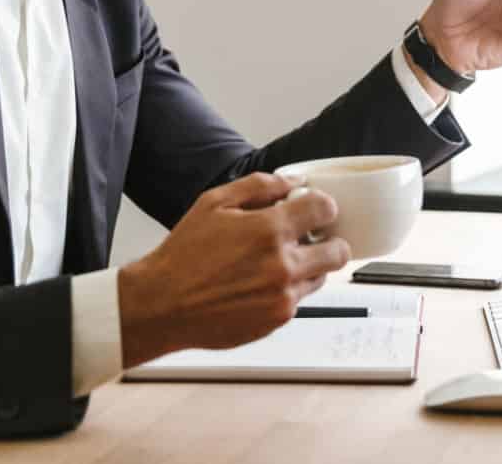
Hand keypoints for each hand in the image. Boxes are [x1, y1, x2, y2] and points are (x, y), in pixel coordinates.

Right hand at [117, 172, 351, 367]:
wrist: (162, 304)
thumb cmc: (184, 255)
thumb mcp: (215, 202)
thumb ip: (260, 185)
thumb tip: (294, 181)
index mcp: (269, 230)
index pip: (326, 208)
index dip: (323, 205)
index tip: (315, 209)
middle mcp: (282, 265)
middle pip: (339, 250)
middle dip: (330, 240)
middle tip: (312, 238)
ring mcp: (283, 296)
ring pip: (322, 277)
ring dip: (309, 266)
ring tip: (277, 262)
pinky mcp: (277, 320)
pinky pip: (300, 299)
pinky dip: (289, 289)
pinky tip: (261, 283)